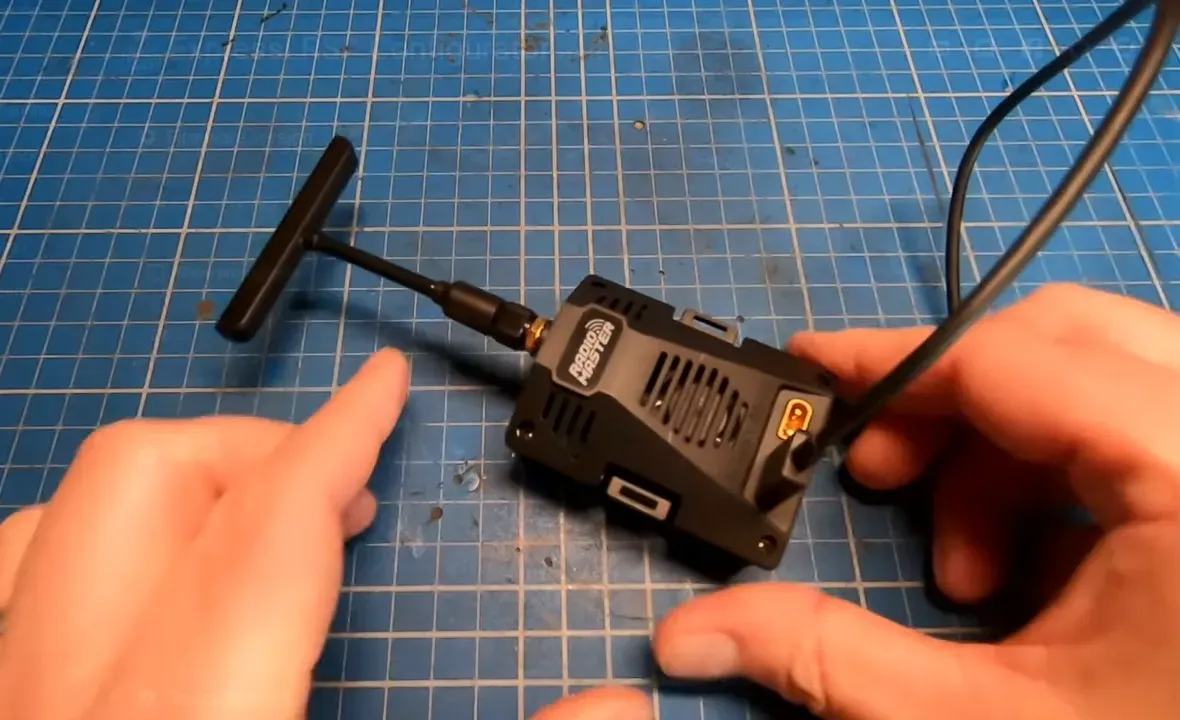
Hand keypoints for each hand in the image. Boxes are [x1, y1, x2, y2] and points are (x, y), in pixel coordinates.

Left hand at [0, 347, 648, 719]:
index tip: (383, 387)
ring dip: (173, 497)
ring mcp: (9, 712)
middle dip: (259, 453)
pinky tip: (152, 601)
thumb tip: (617, 705)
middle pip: (144, 484)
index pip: (270, 524)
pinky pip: (7, 593)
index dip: (341, 435)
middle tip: (344, 497)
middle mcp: (67, 705)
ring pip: (55, 523)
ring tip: (256, 537)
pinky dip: (89, 557)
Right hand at [643, 284, 1179, 718]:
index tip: (813, 372)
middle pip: (1067, 342)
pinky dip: (1061, 482)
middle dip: (950, 406)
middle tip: (881, 483)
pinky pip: (1139, 433)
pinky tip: (1033, 579)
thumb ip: (827, 658)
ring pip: (1105, 381)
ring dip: (1003, 452)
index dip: (895, 360)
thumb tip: (691, 631)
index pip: (1015, 356)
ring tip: (963, 569)